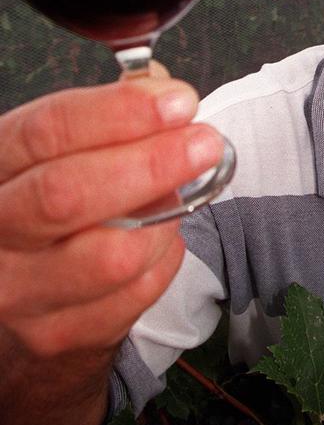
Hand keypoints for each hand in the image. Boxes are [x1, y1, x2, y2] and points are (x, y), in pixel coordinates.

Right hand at [0, 74, 223, 358]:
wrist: (30, 285)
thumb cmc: (53, 197)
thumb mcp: (66, 146)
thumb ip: (113, 112)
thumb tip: (164, 91)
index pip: (46, 133)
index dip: (118, 113)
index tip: (179, 103)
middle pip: (68, 195)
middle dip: (150, 163)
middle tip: (204, 143)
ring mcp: (18, 289)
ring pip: (113, 256)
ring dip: (163, 219)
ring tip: (176, 196)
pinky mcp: (56, 333)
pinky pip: (137, 292)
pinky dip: (164, 256)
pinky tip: (158, 237)